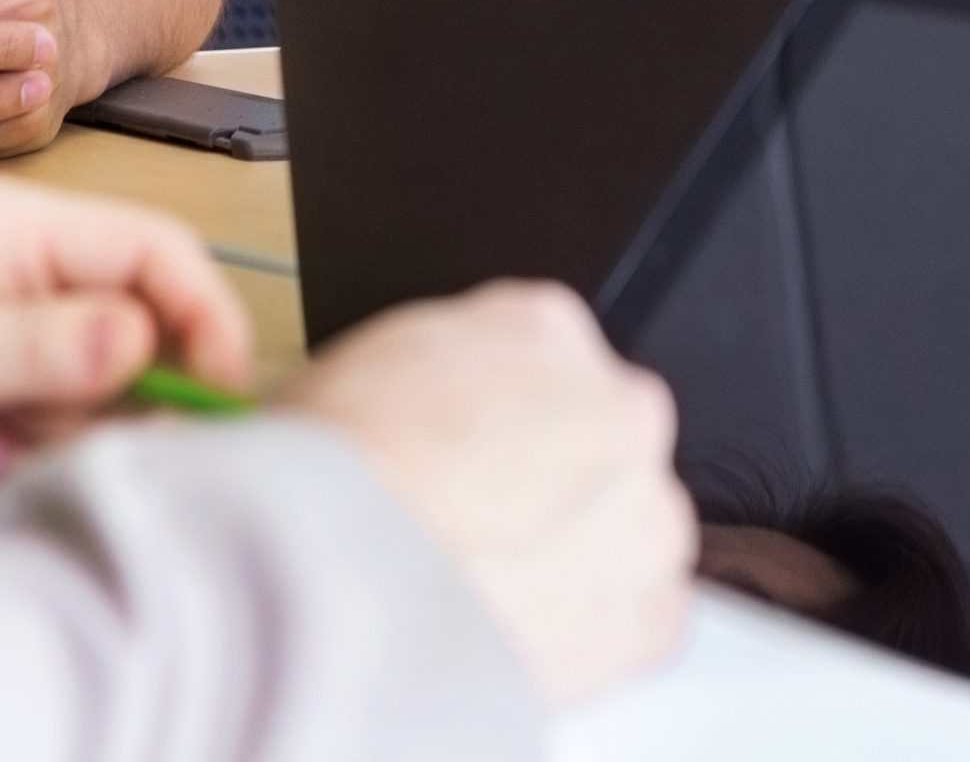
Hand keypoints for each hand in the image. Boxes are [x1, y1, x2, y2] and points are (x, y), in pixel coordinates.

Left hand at [0, 180, 252, 537]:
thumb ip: (24, 348)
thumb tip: (137, 338)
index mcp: (7, 236)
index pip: (152, 252)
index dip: (200, 315)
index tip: (216, 386)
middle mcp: (14, 289)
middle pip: (140, 338)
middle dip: (115, 400)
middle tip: (58, 440)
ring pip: (98, 407)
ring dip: (52, 445)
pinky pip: (50, 455)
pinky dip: (17, 475)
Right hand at [290, 284, 695, 705]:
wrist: (321, 590)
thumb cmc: (318, 487)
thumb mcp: (362, 366)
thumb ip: (442, 372)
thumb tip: (443, 406)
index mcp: (542, 327)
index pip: (550, 365)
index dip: (504, 429)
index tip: (477, 467)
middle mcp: (616, 407)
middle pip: (601, 446)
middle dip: (550, 493)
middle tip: (476, 539)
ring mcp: (644, 510)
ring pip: (629, 533)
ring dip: (576, 564)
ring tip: (485, 599)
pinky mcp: (651, 612)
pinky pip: (641, 624)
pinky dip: (592, 642)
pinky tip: (516, 640)